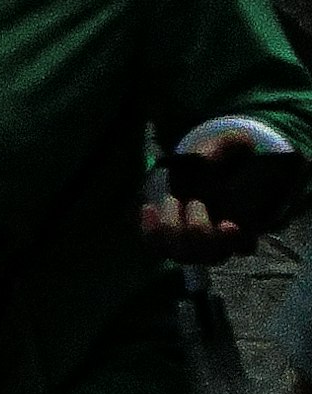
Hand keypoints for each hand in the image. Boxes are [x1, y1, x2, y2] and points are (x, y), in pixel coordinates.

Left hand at [144, 127, 300, 260]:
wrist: (185, 179)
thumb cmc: (209, 169)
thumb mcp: (220, 153)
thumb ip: (232, 147)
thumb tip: (245, 140)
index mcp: (237, 230)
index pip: (243, 246)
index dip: (236, 240)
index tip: (229, 224)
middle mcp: (215, 247)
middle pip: (209, 252)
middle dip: (199, 227)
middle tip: (194, 202)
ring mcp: (189, 249)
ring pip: (181, 253)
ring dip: (173, 227)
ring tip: (171, 201)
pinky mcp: (165, 244)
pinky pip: (156, 246)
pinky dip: (151, 230)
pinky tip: (149, 209)